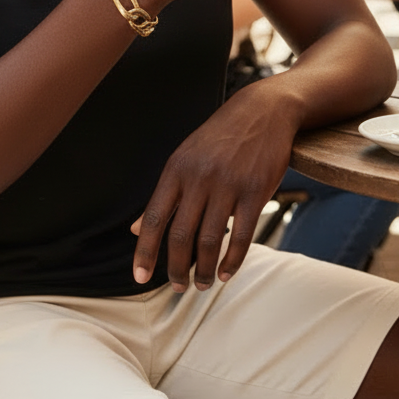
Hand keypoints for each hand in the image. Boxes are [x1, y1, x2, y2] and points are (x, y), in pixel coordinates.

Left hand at [131, 81, 295, 291]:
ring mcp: (229, 184)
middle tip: (177, 287)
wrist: (263, 111)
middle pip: (181, 235)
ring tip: (202, 283)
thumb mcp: (185, 157)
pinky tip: (226, 272)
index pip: (155, 218)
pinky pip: (242, 235)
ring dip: (204, 270)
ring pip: (210, 240)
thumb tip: (136, 228)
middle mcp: (199, 177)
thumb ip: (164, 195)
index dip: (145, 251)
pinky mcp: (256, 191)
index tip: (139, 277)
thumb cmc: (220, 138)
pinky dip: (232, 261)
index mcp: (176, 169)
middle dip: (176, 268)